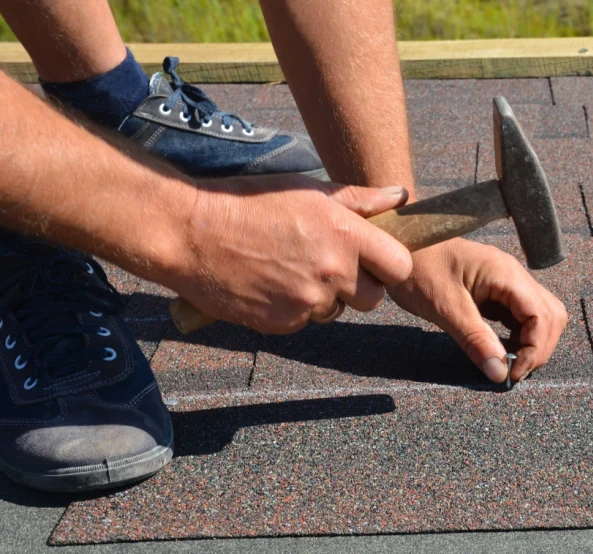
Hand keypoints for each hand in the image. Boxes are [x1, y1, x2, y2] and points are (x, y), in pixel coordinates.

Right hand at [166, 175, 412, 333]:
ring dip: (323, 296)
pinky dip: (294, 308)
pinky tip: (272, 283)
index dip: (390, 265)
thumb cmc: (250, 202)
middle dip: (359, 286)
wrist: (190, 233)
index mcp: (345, 234)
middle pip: (373, 298)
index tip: (375, 260)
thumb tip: (400, 196)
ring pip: (337, 311)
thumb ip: (360, 200)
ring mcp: (308, 301)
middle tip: (330, 266)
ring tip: (290, 268)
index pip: (399, 266)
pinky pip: (305, 321)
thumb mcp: (308, 190)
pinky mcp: (283, 323)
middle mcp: (332, 271)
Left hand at [388, 238, 567, 382]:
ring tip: (507, 363)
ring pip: (540, 317)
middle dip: (538, 348)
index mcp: (506, 274)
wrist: (398, 245)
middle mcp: (514, 276)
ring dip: (531, 344)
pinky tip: (500, 349)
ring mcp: (508, 283)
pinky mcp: (497, 291)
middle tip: (512, 371)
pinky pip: (521, 316)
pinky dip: (518, 337)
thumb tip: (500, 374)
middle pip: (551, 316)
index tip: (512, 373)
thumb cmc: (418, 268)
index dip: (535, 350)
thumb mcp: (445, 308)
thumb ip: (475, 340)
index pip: (543, 316)